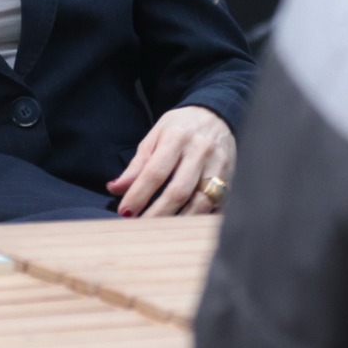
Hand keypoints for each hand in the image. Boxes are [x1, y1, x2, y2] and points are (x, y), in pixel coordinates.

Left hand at [107, 106, 235, 217]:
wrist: (217, 115)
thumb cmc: (181, 128)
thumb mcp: (155, 136)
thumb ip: (137, 164)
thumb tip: (115, 188)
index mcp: (177, 138)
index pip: (155, 171)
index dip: (139, 194)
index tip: (125, 212)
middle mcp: (200, 152)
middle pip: (179, 191)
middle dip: (158, 213)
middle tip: (140, 228)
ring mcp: (219, 166)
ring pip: (200, 202)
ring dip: (179, 221)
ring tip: (161, 233)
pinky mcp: (232, 179)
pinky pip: (217, 206)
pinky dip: (201, 219)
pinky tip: (186, 229)